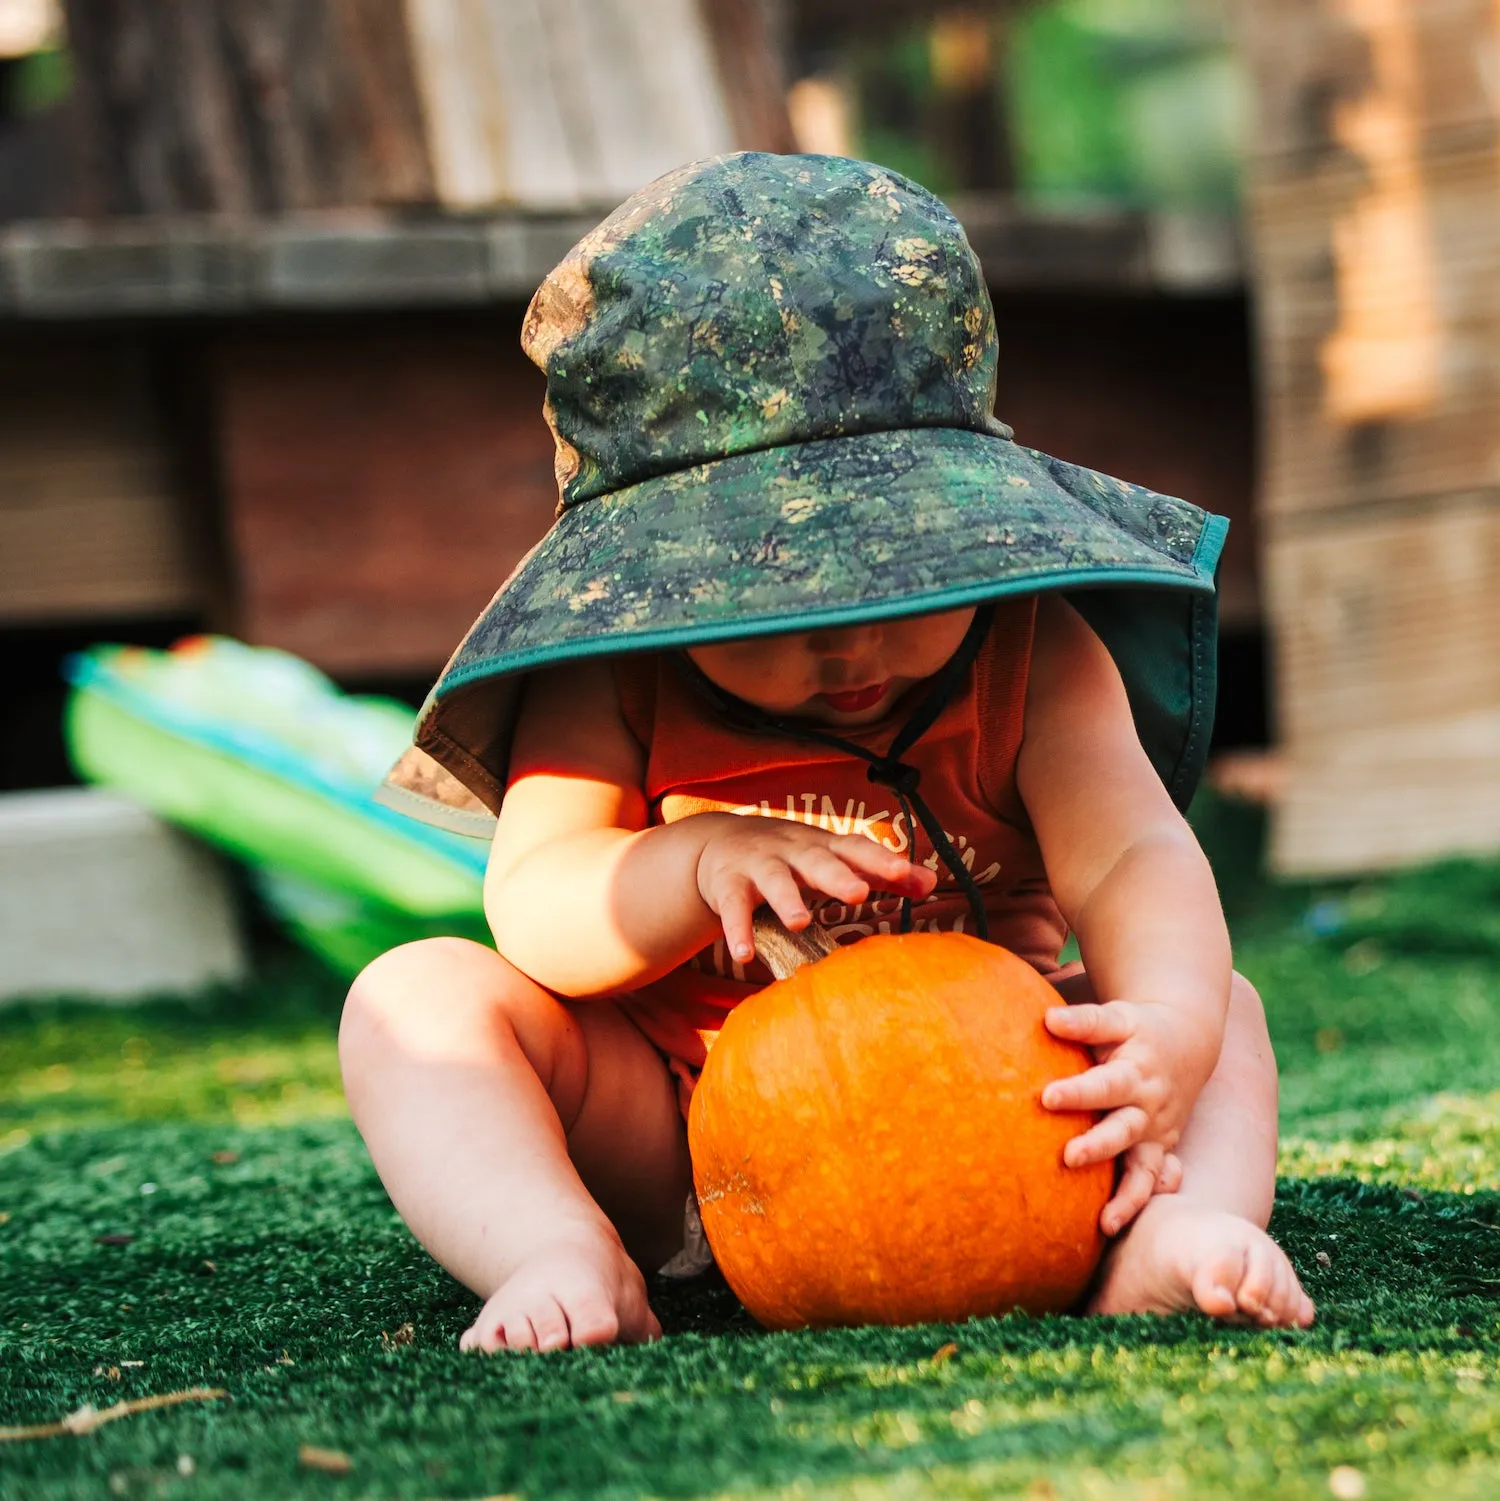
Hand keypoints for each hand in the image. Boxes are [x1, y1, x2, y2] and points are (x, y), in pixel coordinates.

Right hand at [696, 817, 936, 963]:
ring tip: (801, 922)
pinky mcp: (727, 885)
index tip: (908, 875)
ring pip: (773, 880)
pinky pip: (732, 907)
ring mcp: (758, 865)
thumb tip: (932, 883)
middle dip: (837, 875)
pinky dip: (737, 930)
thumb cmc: (792, 857)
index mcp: (823, 846)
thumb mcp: (833, 859)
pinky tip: (745, 955)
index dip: (881, 861)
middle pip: (816, 859)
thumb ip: (880, 873)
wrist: (720, 842)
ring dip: (787, 899)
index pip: (856, 849)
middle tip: (858, 894)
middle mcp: (792, 850)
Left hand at [1041, 999, 1217, 1232]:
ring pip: (1145, 1170)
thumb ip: (1086, 1021)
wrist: (1189, 1043)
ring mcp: (1157, 1134)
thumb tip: (1049, 1019)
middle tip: (1068, 1157)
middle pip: (1123, 1131)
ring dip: (1127, 1196)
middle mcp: (1149, 1108)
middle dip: (1098, 1146)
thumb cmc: (1140, 1031)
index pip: (1105, 1085)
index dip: (1078, 1092)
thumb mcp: (1118, 1018)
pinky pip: (1152, 1183)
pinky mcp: (1159, 1151)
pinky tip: (1112, 1227)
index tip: (1047, 1097)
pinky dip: (1138, 1204)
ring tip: (1106, 1222)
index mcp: (1137, 1073)